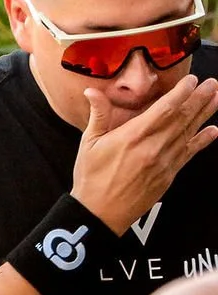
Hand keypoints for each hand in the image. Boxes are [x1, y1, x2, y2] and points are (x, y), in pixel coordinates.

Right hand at [72, 73, 217, 234]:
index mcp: (133, 136)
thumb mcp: (89, 143)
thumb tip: (91, 91)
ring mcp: (164, 162)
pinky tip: (213, 131)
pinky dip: (202, 141)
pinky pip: (189, 153)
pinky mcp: (168, 175)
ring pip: (189, 132)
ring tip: (217, 98)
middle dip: (199, 98)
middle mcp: (154, 147)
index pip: (165, 108)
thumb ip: (97, 115)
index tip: (192, 80)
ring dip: (205, 114)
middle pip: (182, 118)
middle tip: (212, 83)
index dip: (181, 92)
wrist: (101, 214)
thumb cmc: (92, 178)